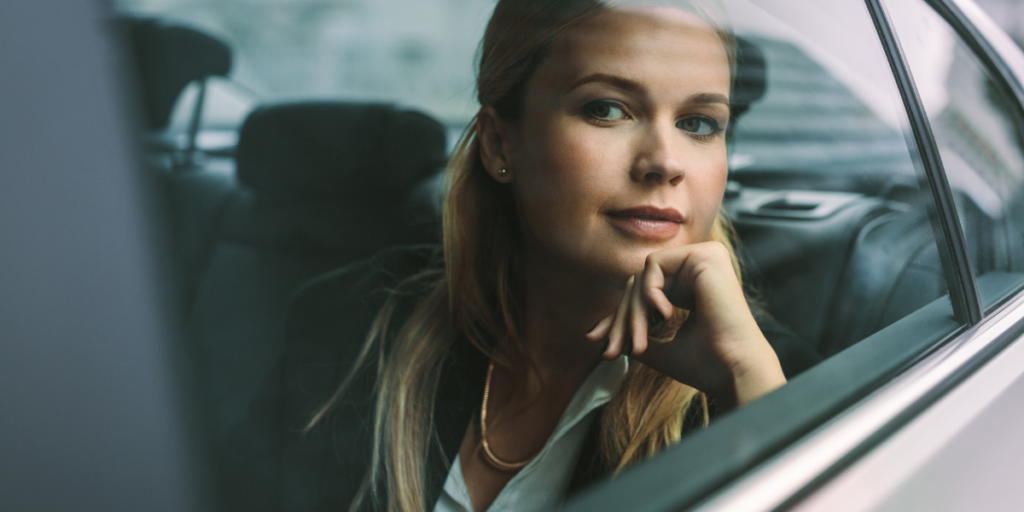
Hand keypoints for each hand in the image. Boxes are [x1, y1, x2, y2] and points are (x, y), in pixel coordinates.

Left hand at [585, 242, 785, 408]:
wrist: (732, 369)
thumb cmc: (705, 364)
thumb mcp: (660, 348)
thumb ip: (636, 335)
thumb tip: (599, 336)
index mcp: (692, 286)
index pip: (643, 291)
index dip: (619, 317)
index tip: (598, 341)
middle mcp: (699, 267)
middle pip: (639, 283)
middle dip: (622, 318)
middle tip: (614, 351)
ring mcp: (704, 257)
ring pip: (643, 275)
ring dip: (633, 312)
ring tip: (639, 343)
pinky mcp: (705, 254)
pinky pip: (654, 263)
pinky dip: (649, 292)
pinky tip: (665, 315)